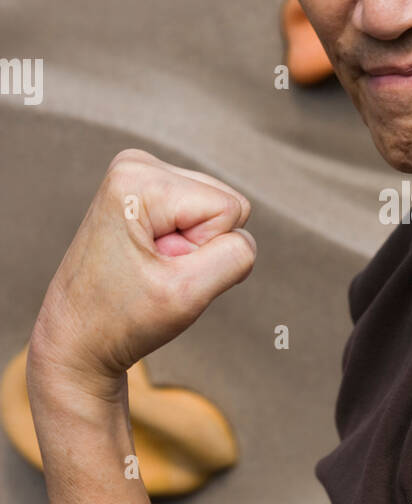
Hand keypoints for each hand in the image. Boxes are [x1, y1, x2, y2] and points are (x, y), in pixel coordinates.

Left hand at [27, 149, 255, 401]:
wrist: (76, 337)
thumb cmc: (121, 319)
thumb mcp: (188, 294)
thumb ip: (235, 257)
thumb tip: (244, 236)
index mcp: (140, 180)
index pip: (229, 209)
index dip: (204, 251)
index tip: (162, 271)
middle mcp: (136, 165)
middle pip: (223, 203)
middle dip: (199, 247)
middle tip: (155, 272)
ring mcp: (138, 175)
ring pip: (215, 210)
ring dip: (190, 249)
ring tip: (149, 267)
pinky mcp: (143, 191)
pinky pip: (199, 214)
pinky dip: (182, 246)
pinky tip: (147, 261)